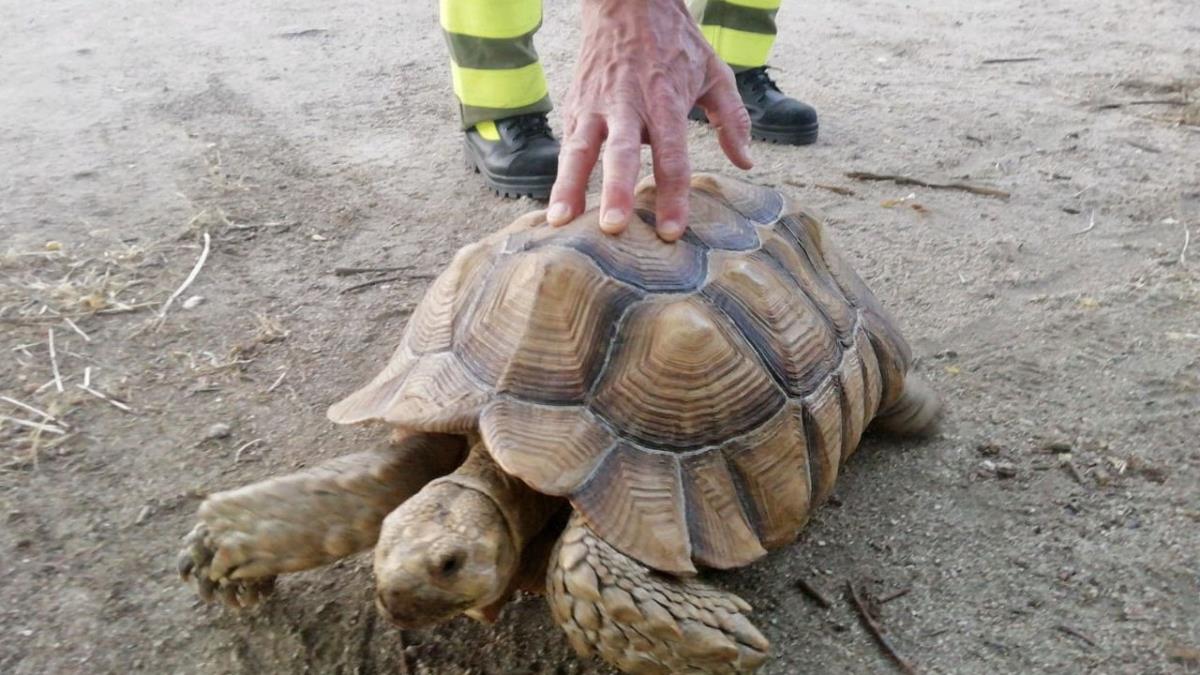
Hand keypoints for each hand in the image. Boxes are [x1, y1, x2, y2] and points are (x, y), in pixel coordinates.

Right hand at [546, 0, 752, 240]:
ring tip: (563, 221)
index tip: (672, 231)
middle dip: (616, 190)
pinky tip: (556, 210)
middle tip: (613, 226)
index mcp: (664, 100)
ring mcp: (595, 106)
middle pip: (620, 153)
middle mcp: (627, 104)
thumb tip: (745, 162)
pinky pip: (566, 146)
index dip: (673, 194)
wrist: (627, 2)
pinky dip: (558, 177)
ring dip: (570, 186)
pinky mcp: (575, 107)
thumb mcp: (713, 72)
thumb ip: (732, 119)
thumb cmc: (674, 43)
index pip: (671, 156)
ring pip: (579, 149)